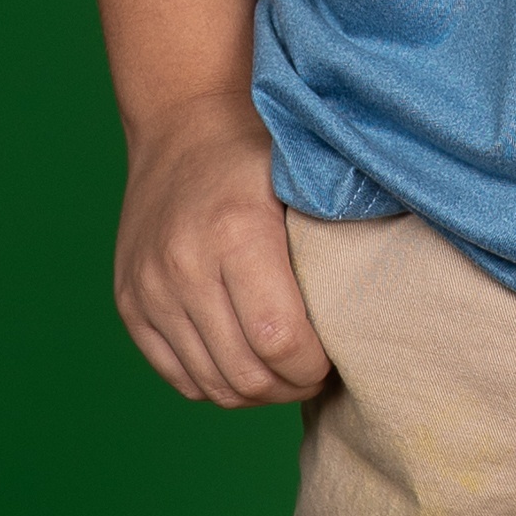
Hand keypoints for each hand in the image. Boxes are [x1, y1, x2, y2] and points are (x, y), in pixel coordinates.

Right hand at [112, 90, 333, 407]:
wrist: (182, 123)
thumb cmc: (257, 153)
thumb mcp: (304, 180)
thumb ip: (335, 243)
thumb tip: (385, 308)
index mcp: (237, 233)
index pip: (281, 340)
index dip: (314, 364)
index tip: (334, 353)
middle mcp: (184, 266)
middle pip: (246, 375)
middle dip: (290, 385)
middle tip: (315, 370)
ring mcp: (149, 289)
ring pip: (212, 386)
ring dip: (256, 392)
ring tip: (283, 369)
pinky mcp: (129, 304)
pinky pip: (179, 377)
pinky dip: (217, 382)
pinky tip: (245, 360)